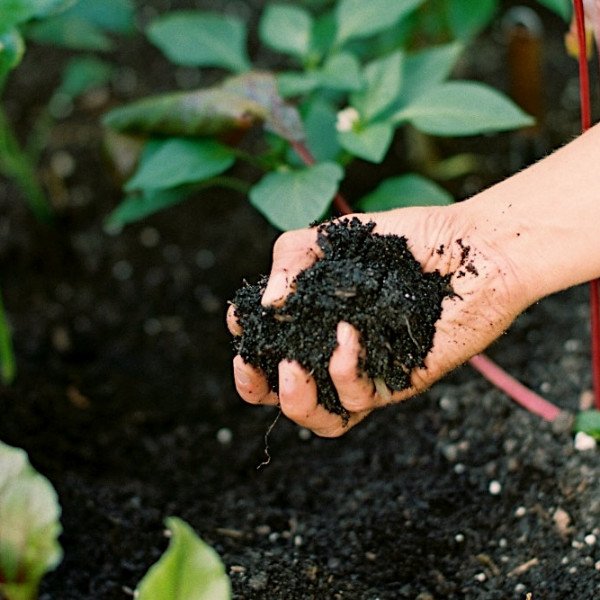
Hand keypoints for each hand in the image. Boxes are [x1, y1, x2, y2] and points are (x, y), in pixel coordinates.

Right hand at [228, 204, 533, 436]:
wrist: (472, 249)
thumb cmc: (406, 240)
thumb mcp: (335, 239)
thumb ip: (291, 258)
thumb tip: (266, 302)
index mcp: (317, 320)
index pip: (268, 345)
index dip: (246, 339)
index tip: (241, 318)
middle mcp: (336, 351)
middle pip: (284, 394)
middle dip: (254, 388)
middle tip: (249, 367)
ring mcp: (367, 372)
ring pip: (321, 419)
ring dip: (293, 400)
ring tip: (290, 367)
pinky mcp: (397, 382)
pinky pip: (359, 398)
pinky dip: (344, 368)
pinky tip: (348, 334)